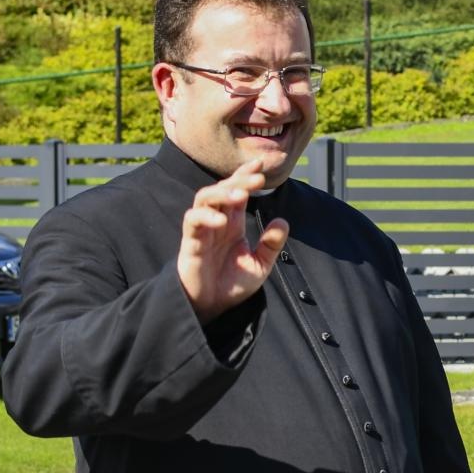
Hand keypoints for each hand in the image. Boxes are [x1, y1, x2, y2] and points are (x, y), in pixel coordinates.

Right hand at [176, 159, 289, 321]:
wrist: (212, 308)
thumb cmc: (232, 285)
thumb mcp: (259, 265)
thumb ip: (270, 245)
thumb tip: (283, 222)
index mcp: (233, 223)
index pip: (237, 191)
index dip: (246, 176)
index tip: (261, 164)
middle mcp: (217, 222)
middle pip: (222, 189)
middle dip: (239, 181)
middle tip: (258, 179)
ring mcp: (202, 230)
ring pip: (204, 198)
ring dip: (221, 193)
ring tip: (239, 195)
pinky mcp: (190, 243)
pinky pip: (192, 220)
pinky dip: (205, 215)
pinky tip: (220, 220)